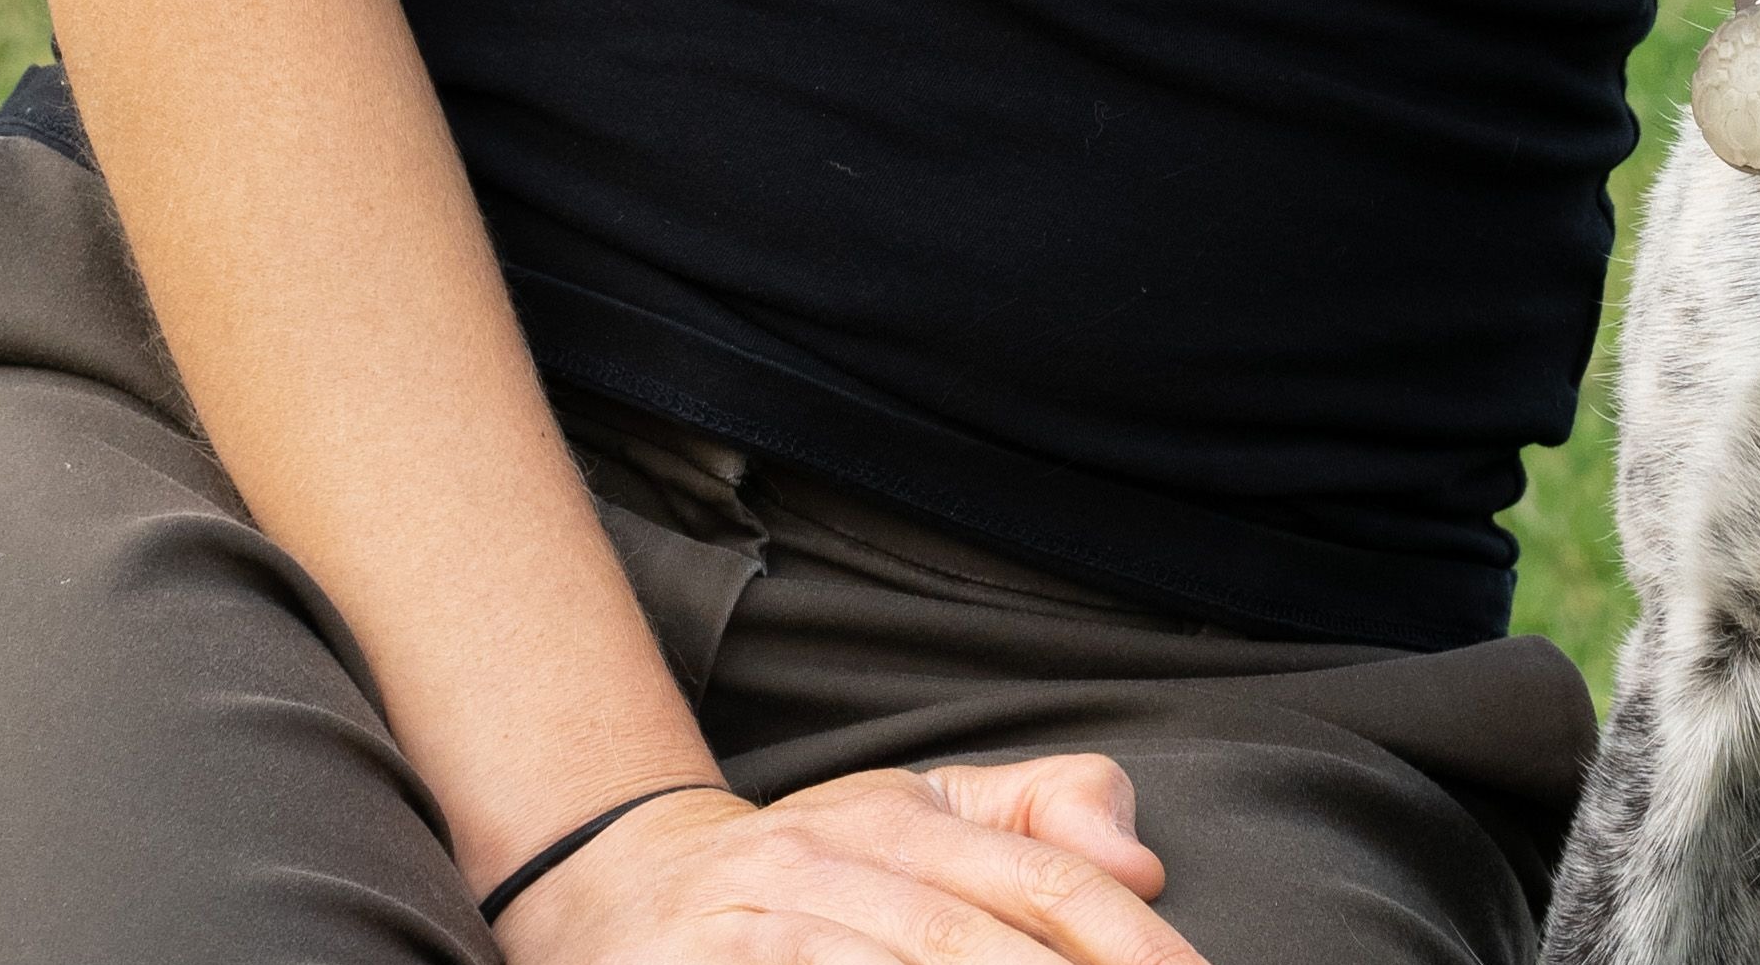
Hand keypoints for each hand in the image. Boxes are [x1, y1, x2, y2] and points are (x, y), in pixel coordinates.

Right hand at [498, 754, 1200, 964]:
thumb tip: (1144, 856)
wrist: (616, 886)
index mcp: (895, 819)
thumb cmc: (808, 866)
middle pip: (970, 944)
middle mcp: (827, 862)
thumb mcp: (914, 814)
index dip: (1129, 941)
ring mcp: (754, 929)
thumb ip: (1034, 814)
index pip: (1043, 877)